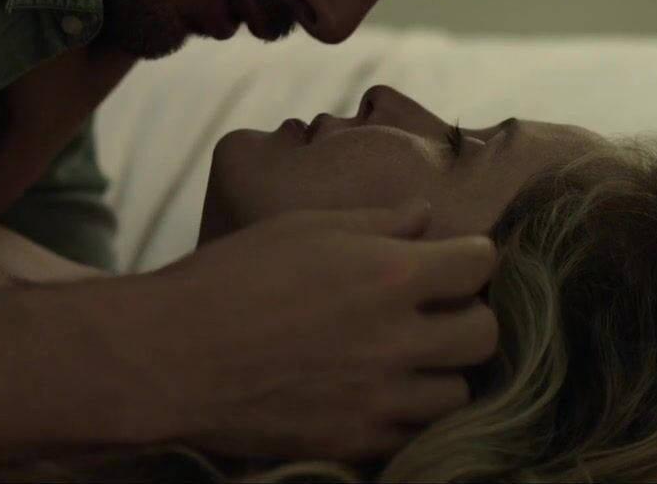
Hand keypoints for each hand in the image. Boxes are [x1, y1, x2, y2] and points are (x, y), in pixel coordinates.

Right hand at [124, 201, 499, 460]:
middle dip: (466, 314)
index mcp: (390, 275)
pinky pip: (415, 432)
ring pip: (459, 391)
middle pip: (484, 333)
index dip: (469, 255)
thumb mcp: (302, 227)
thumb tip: (424, 216)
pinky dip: (407, 413)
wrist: (172, 356)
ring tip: (409, 356)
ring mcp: (381, 399)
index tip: (452, 258)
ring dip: (442, 370)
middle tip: (435, 309)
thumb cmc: (231, 277)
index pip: (479, 263)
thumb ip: (375, 222)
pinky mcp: (356, 441)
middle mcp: (399, 339)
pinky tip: (378, 392)